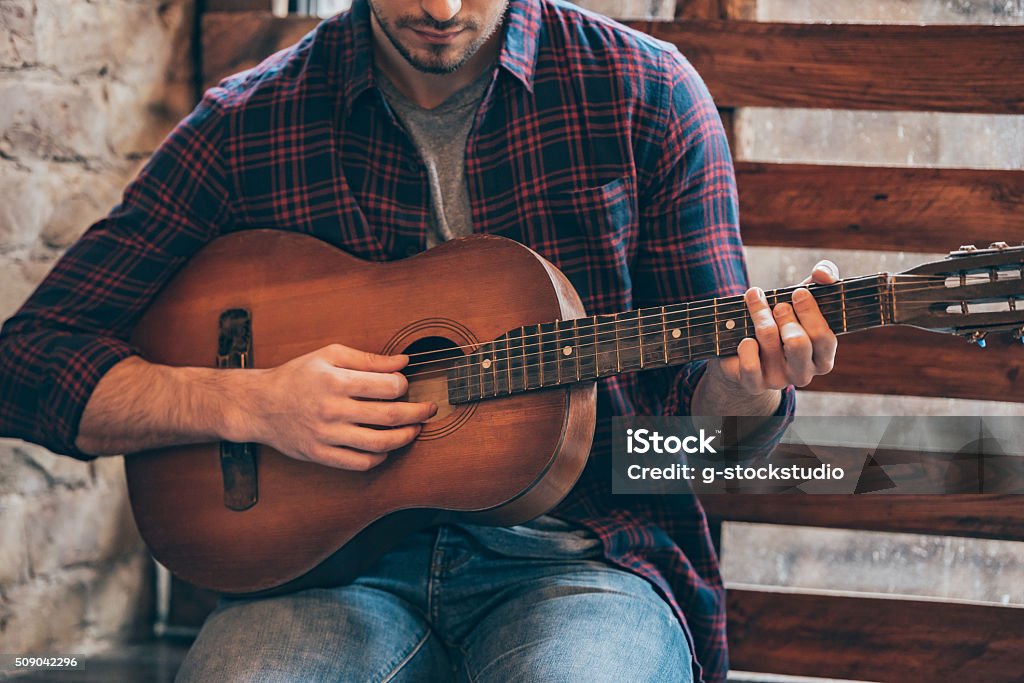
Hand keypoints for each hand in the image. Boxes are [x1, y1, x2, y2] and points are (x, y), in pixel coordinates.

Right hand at [235, 344, 436, 470]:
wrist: (260, 405)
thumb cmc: (297, 376)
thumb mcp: (329, 355)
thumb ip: (368, 359)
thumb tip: (403, 361)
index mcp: (335, 381)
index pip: (387, 387)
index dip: (405, 386)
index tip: (406, 386)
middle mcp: (332, 410)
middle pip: (389, 417)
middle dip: (417, 413)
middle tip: (429, 409)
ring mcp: (326, 436)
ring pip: (379, 444)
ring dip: (405, 438)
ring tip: (414, 429)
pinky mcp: (321, 455)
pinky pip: (360, 463)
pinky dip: (380, 457)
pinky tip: (387, 448)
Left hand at [713, 260, 839, 394]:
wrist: (743, 348)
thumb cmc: (781, 319)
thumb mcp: (803, 298)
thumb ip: (822, 278)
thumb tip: (822, 274)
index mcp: (822, 358)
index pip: (824, 337)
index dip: (811, 313)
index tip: (797, 292)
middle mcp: (804, 374)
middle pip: (797, 342)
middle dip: (785, 315)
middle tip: (777, 304)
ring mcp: (778, 380)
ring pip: (769, 341)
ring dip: (759, 314)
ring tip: (754, 299)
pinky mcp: (754, 384)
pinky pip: (750, 365)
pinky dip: (745, 346)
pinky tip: (745, 338)